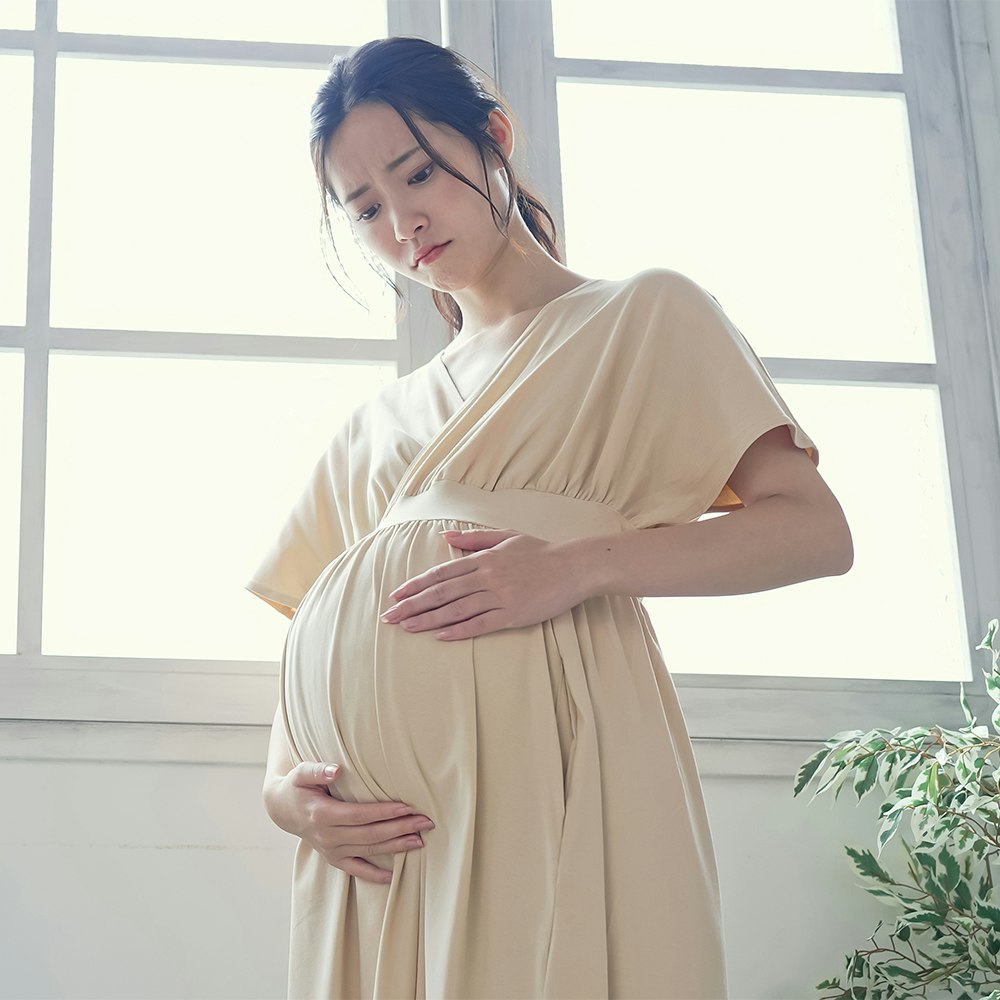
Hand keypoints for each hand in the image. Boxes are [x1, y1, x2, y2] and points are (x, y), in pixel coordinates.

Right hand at [262, 762, 434, 883]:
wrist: (283, 810)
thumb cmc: (297, 787)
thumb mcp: (301, 773)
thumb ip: (317, 770)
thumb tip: (336, 770)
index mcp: (322, 815)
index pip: (359, 815)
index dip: (384, 812)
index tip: (407, 807)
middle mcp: (327, 836)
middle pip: (369, 834)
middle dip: (399, 828)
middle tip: (425, 822)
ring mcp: (330, 850)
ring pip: (368, 851)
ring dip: (395, 847)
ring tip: (420, 841)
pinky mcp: (333, 858)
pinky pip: (355, 869)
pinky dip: (373, 875)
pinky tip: (392, 877)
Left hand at [378, 528, 584, 639]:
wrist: (573, 567)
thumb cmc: (541, 552)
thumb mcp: (506, 537)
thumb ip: (474, 539)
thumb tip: (445, 537)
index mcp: (484, 559)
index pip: (441, 573)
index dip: (416, 585)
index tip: (396, 595)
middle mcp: (487, 577)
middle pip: (441, 593)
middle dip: (412, 605)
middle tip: (389, 617)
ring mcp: (500, 596)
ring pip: (456, 610)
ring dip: (428, 620)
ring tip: (407, 628)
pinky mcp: (513, 614)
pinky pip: (480, 624)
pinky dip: (459, 630)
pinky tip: (440, 636)